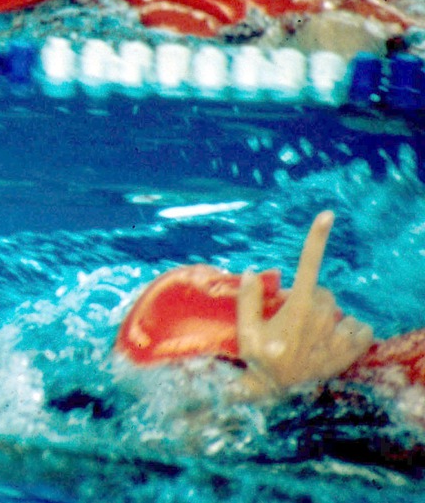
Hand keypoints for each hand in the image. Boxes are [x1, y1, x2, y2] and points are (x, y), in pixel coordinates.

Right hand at [236, 211, 373, 396]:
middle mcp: (321, 319)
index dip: (317, 239)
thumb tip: (253, 271)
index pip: (307, 266)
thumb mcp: (246, 330)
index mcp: (295, 310)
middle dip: (310, 300)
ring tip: (311, 338)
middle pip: (323, 293)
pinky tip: (333, 343)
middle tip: (292, 322)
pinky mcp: (352, 351)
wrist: (278, 392)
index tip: (328, 214)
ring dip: (328, 318)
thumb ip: (248, 299)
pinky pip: (361, 328)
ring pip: (339, 310)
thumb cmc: (259, 357)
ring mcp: (338, 336)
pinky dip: (350, 332)